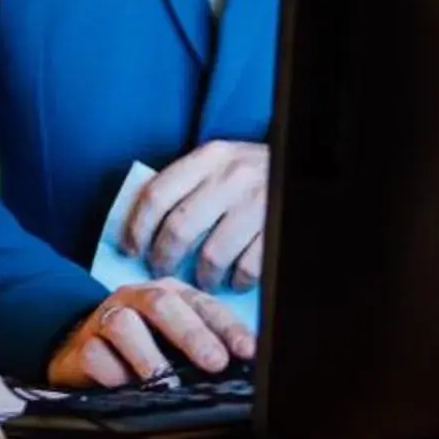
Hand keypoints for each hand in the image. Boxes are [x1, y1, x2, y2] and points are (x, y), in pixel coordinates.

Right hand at [46, 281, 256, 390]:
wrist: (80, 350)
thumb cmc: (142, 345)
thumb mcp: (175, 340)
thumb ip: (205, 346)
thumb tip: (241, 366)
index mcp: (169, 293)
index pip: (203, 304)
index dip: (227, 327)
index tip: (246, 351)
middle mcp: (136, 299)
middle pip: (163, 304)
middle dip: (192, 334)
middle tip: (213, 362)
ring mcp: (105, 320)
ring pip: (124, 326)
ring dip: (149, 356)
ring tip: (166, 382)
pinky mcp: (81, 347)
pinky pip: (95, 356)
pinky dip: (113, 374)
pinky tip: (126, 387)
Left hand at [122, 139, 268, 291]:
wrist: (307, 165)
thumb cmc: (253, 174)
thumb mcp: (220, 164)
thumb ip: (187, 185)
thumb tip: (142, 228)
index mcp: (209, 156)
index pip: (156, 194)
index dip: (136, 227)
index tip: (130, 249)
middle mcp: (231, 176)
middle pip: (179, 228)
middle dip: (164, 258)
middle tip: (161, 270)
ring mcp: (257, 202)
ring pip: (212, 255)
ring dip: (201, 277)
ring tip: (201, 281)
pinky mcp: (277, 227)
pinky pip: (246, 268)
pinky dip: (236, 281)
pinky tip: (234, 280)